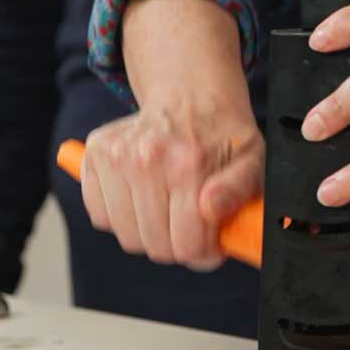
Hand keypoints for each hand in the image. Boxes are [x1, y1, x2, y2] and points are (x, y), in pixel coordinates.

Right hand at [80, 0, 262, 270]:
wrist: (191, 96)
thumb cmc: (225, 137)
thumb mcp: (253, 160)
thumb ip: (239, 188)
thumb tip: (208, 209)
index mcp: (189, 164)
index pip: (186, 244)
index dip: (203, 253)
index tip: (212, 242)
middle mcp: (147, 158)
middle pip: (155, 245)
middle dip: (178, 244)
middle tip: (191, 225)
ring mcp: (117, 155)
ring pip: (127, 235)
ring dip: (150, 232)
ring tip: (169, 209)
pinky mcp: (96, 153)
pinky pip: (100, 216)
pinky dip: (121, 216)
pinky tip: (143, 197)